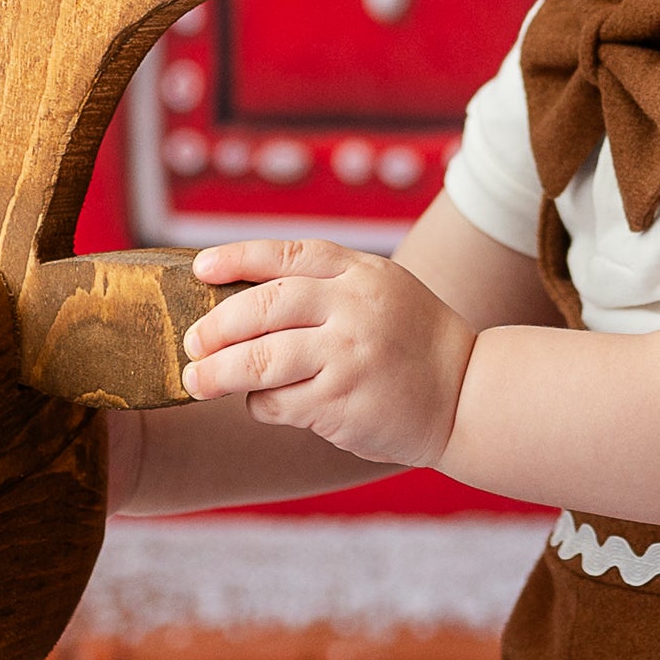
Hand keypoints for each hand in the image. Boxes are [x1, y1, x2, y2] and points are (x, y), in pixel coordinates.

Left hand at [180, 238, 472, 470]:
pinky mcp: (343, 403)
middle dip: (216, 325)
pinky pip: (281, 403)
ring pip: (262, 360)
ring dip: (219, 372)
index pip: (286, 255)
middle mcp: (354, 308)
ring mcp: (349, 356)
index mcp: (361, 272)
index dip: (236, 258)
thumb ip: (326, 284)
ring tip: (196, 380)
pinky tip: (264, 403)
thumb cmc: (412, 342)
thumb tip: (238, 294)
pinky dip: (261, 404)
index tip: (199, 269)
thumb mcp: (381, 290)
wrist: (468, 395)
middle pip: (265, 306)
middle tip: (191, 341)